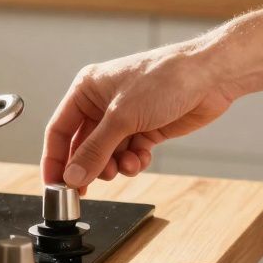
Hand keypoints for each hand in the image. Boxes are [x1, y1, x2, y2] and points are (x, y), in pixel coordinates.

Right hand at [42, 40, 239, 189]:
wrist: (209, 76)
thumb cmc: (163, 80)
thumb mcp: (122, 118)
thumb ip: (95, 150)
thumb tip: (72, 177)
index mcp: (87, 90)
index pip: (59, 130)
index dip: (55, 160)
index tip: (53, 186)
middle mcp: (102, 103)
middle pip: (84, 145)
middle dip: (90, 165)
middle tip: (93, 184)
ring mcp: (125, 117)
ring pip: (107, 153)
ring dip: (115, 165)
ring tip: (126, 165)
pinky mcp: (146, 128)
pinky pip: (129, 154)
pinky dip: (133, 161)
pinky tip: (141, 159)